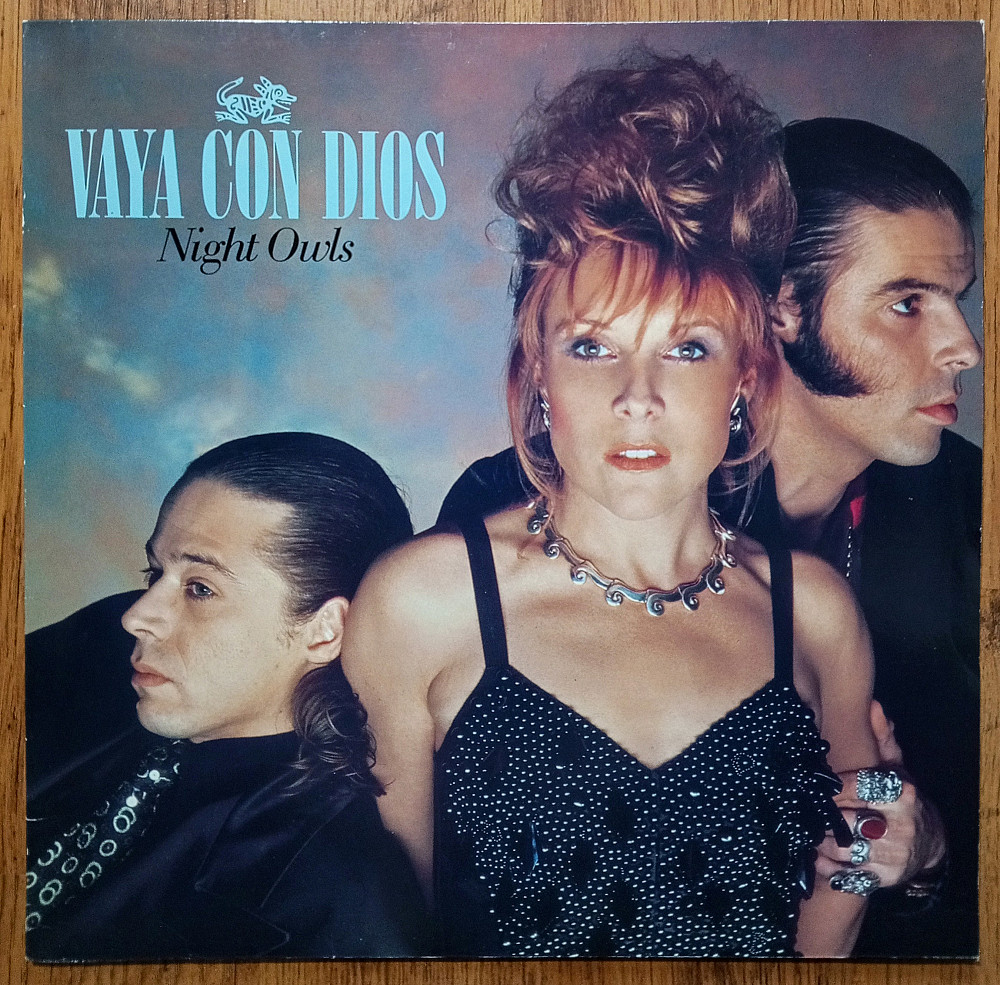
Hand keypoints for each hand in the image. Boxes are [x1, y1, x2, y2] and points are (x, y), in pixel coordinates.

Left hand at [816, 702, 944, 888]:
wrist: (928, 844)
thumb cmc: (900, 797)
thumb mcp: (895, 767)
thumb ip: (880, 738)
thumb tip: (872, 704)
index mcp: (901, 792)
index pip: (858, 785)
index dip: (832, 785)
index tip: (812, 781)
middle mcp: (900, 825)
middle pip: (848, 818)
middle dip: (821, 813)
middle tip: (800, 806)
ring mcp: (893, 855)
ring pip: (844, 847)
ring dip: (819, 840)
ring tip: (805, 828)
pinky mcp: (883, 879)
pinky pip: (847, 874)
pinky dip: (826, 866)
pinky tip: (813, 855)